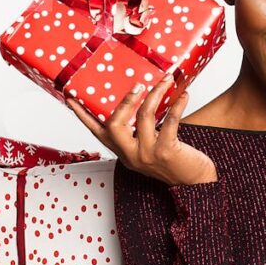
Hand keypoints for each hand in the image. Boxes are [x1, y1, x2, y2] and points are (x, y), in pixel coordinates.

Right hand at [66, 75, 218, 185]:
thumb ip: (140, 132)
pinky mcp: (167, 151)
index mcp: (124, 153)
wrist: (196, 184)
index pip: (98, 133)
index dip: (83, 116)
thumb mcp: (149, 149)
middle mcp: (132, 155)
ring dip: (156, 93)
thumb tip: (141, 99)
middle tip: (138, 85)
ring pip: (144, 116)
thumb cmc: (175, 163)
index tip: (70, 99)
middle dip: (125, 101)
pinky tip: (183, 96)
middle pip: (115, 124)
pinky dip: (178, 104)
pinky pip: (170, 120)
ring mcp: (148, 154)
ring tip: (166, 81)